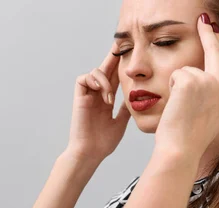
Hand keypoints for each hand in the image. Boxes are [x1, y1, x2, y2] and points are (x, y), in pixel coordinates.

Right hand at [66, 46, 131, 162]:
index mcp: (106, 99)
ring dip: (105, 79)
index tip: (133, 53)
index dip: (122, 65)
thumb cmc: (103, 143)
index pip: (115, 77)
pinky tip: (103, 94)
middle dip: (114, 56)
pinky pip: (84, 78)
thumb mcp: (121, 122)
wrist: (90, 153)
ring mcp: (87, 95)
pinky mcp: (79, 97)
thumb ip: (126, 108)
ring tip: (110, 98)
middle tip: (123, 42)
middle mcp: (97, 94)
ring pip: (95, 71)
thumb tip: (139, 97)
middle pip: (106, 68)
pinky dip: (95, 81)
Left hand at [155, 15, 218, 160]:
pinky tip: (175, 105)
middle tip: (204, 17)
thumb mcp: (214, 116)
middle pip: (215, 49)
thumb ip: (218, 96)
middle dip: (208, 32)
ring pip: (185, 68)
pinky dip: (170, 88)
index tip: (215, 30)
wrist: (181, 149)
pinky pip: (175, 74)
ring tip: (180, 108)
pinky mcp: (190, 80)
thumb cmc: (192, 139)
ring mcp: (208, 80)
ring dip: (177, 85)